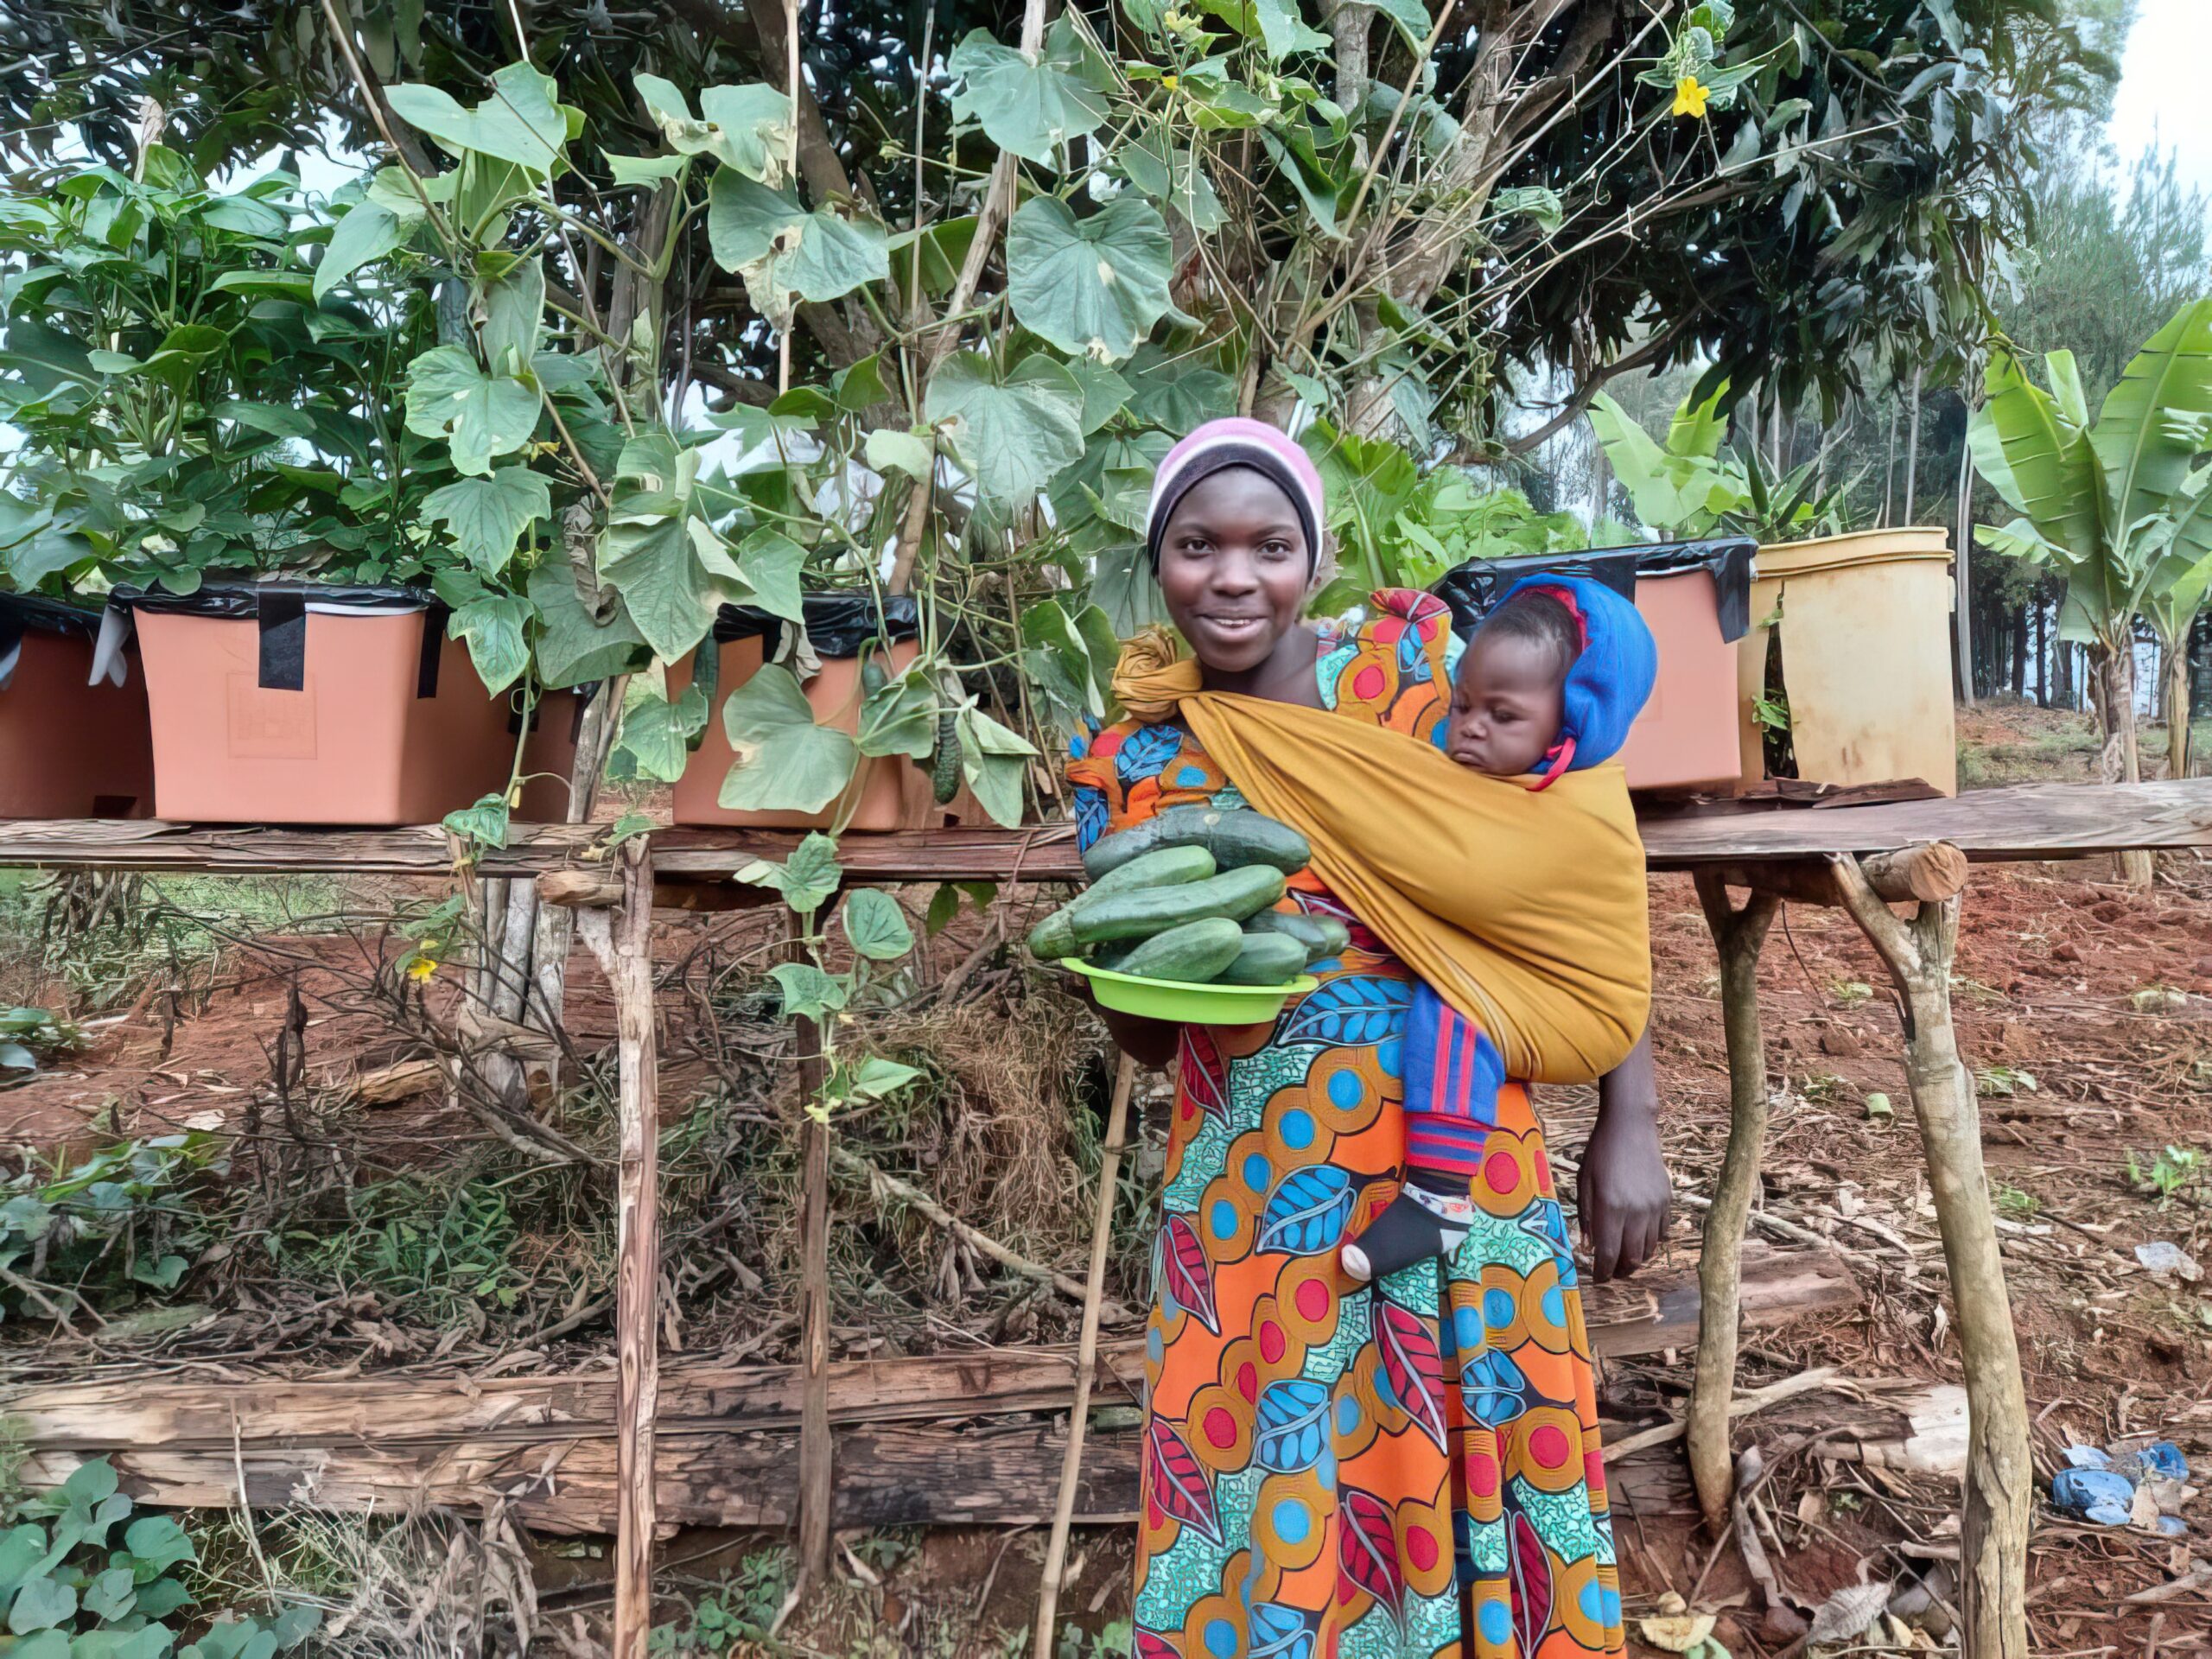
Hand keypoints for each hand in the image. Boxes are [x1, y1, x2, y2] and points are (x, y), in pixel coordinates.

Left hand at [1577, 1028, 1668, 1282]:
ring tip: (1624, 1258)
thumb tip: (1588, 1247)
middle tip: (1611, 1272)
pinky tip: (1640, 1238)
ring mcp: (1654, 1207)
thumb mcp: (1584, 1182)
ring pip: (1649, 1248)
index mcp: (1610, 1207)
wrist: (1631, 1127)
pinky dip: (1651, 1242)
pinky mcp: (1666, 1201)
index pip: (1608, 1253)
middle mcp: (1635, 1211)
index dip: (1602, 1272)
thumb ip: (1586, 1216)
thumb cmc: (1600, 1152)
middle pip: (1632, 1257)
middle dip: (1620, 1270)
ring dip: (1636, 1258)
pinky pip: (1662, 1233)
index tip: (1598, 1279)